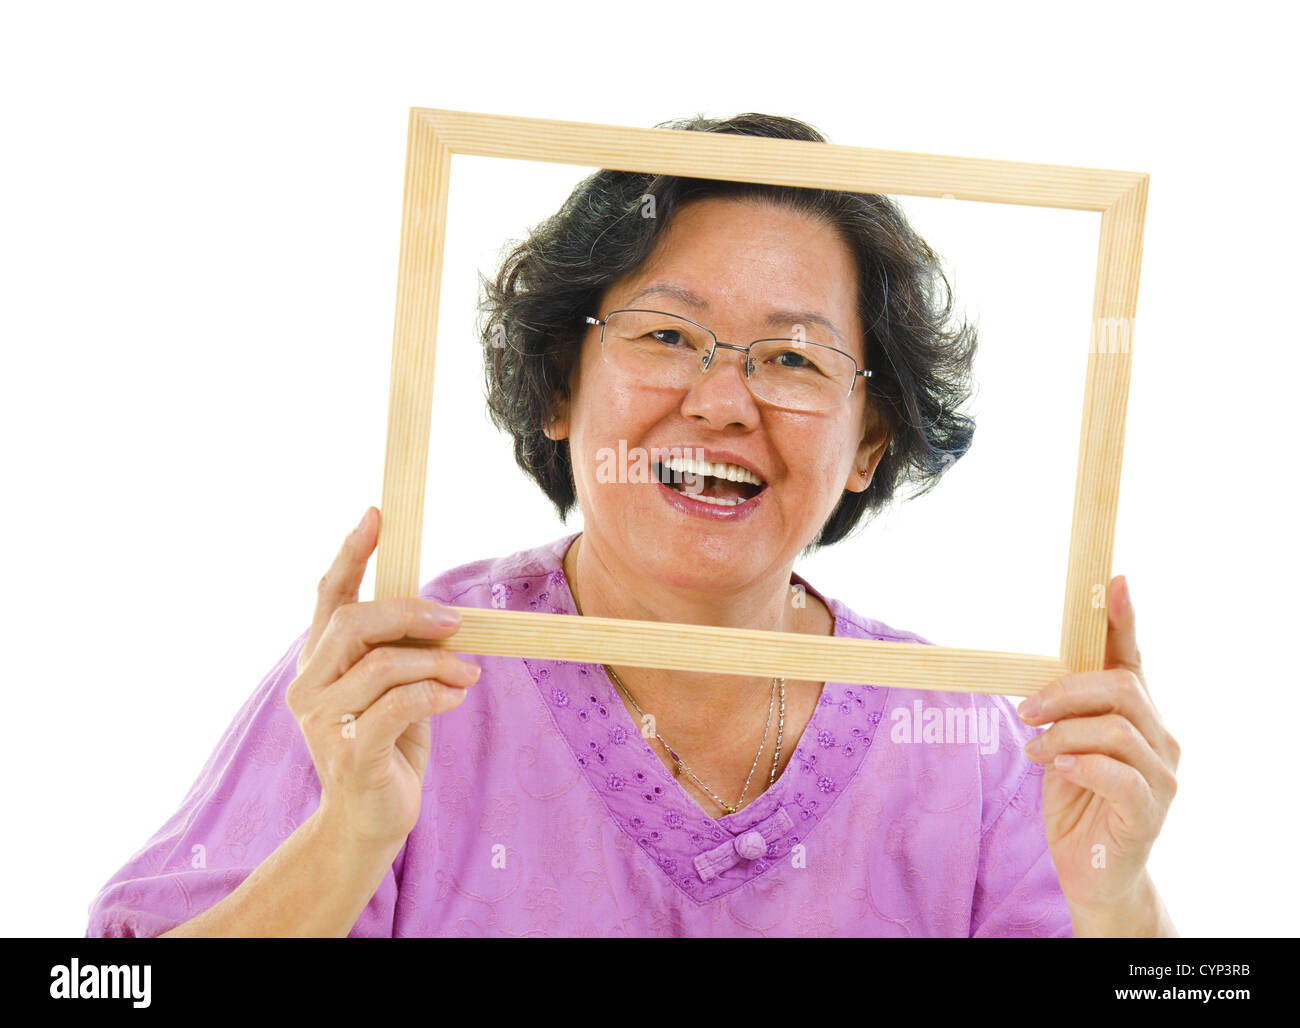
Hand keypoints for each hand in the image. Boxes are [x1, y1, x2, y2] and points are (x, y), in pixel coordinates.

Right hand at [286, 506, 480, 850]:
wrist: (369, 822)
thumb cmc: (388, 746)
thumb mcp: (393, 689)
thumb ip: (398, 650)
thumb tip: (439, 611)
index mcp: (318, 662)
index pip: (328, 596)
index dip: (351, 554)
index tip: (375, 515)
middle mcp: (309, 686)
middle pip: (354, 623)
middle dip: (412, 613)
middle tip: (456, 622)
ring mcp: (323, 722)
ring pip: (384, 665)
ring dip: (437, 663)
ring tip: (467, 674)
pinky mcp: (350, 753)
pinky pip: (398, 705)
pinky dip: (436, 694)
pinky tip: (455, 697)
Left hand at [1016, 575, 1178, 934]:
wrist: (1093, 872)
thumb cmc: (1077, 803)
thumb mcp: (1063, 745)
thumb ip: (1063, 712)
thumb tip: (1036, 679)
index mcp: (1137, 716)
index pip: (1132, 659)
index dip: (1124, 620)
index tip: (1114, 580)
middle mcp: (1160, 740)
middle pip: (1122, 687)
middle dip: (1065, 691)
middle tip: (1025, 712)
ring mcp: (1161, 777)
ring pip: (1116, 727)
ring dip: (1063, 733)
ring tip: (1035, 752)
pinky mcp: (1149, 812)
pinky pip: (1120, 775)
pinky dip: (1083, 765)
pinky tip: (1061, 771)